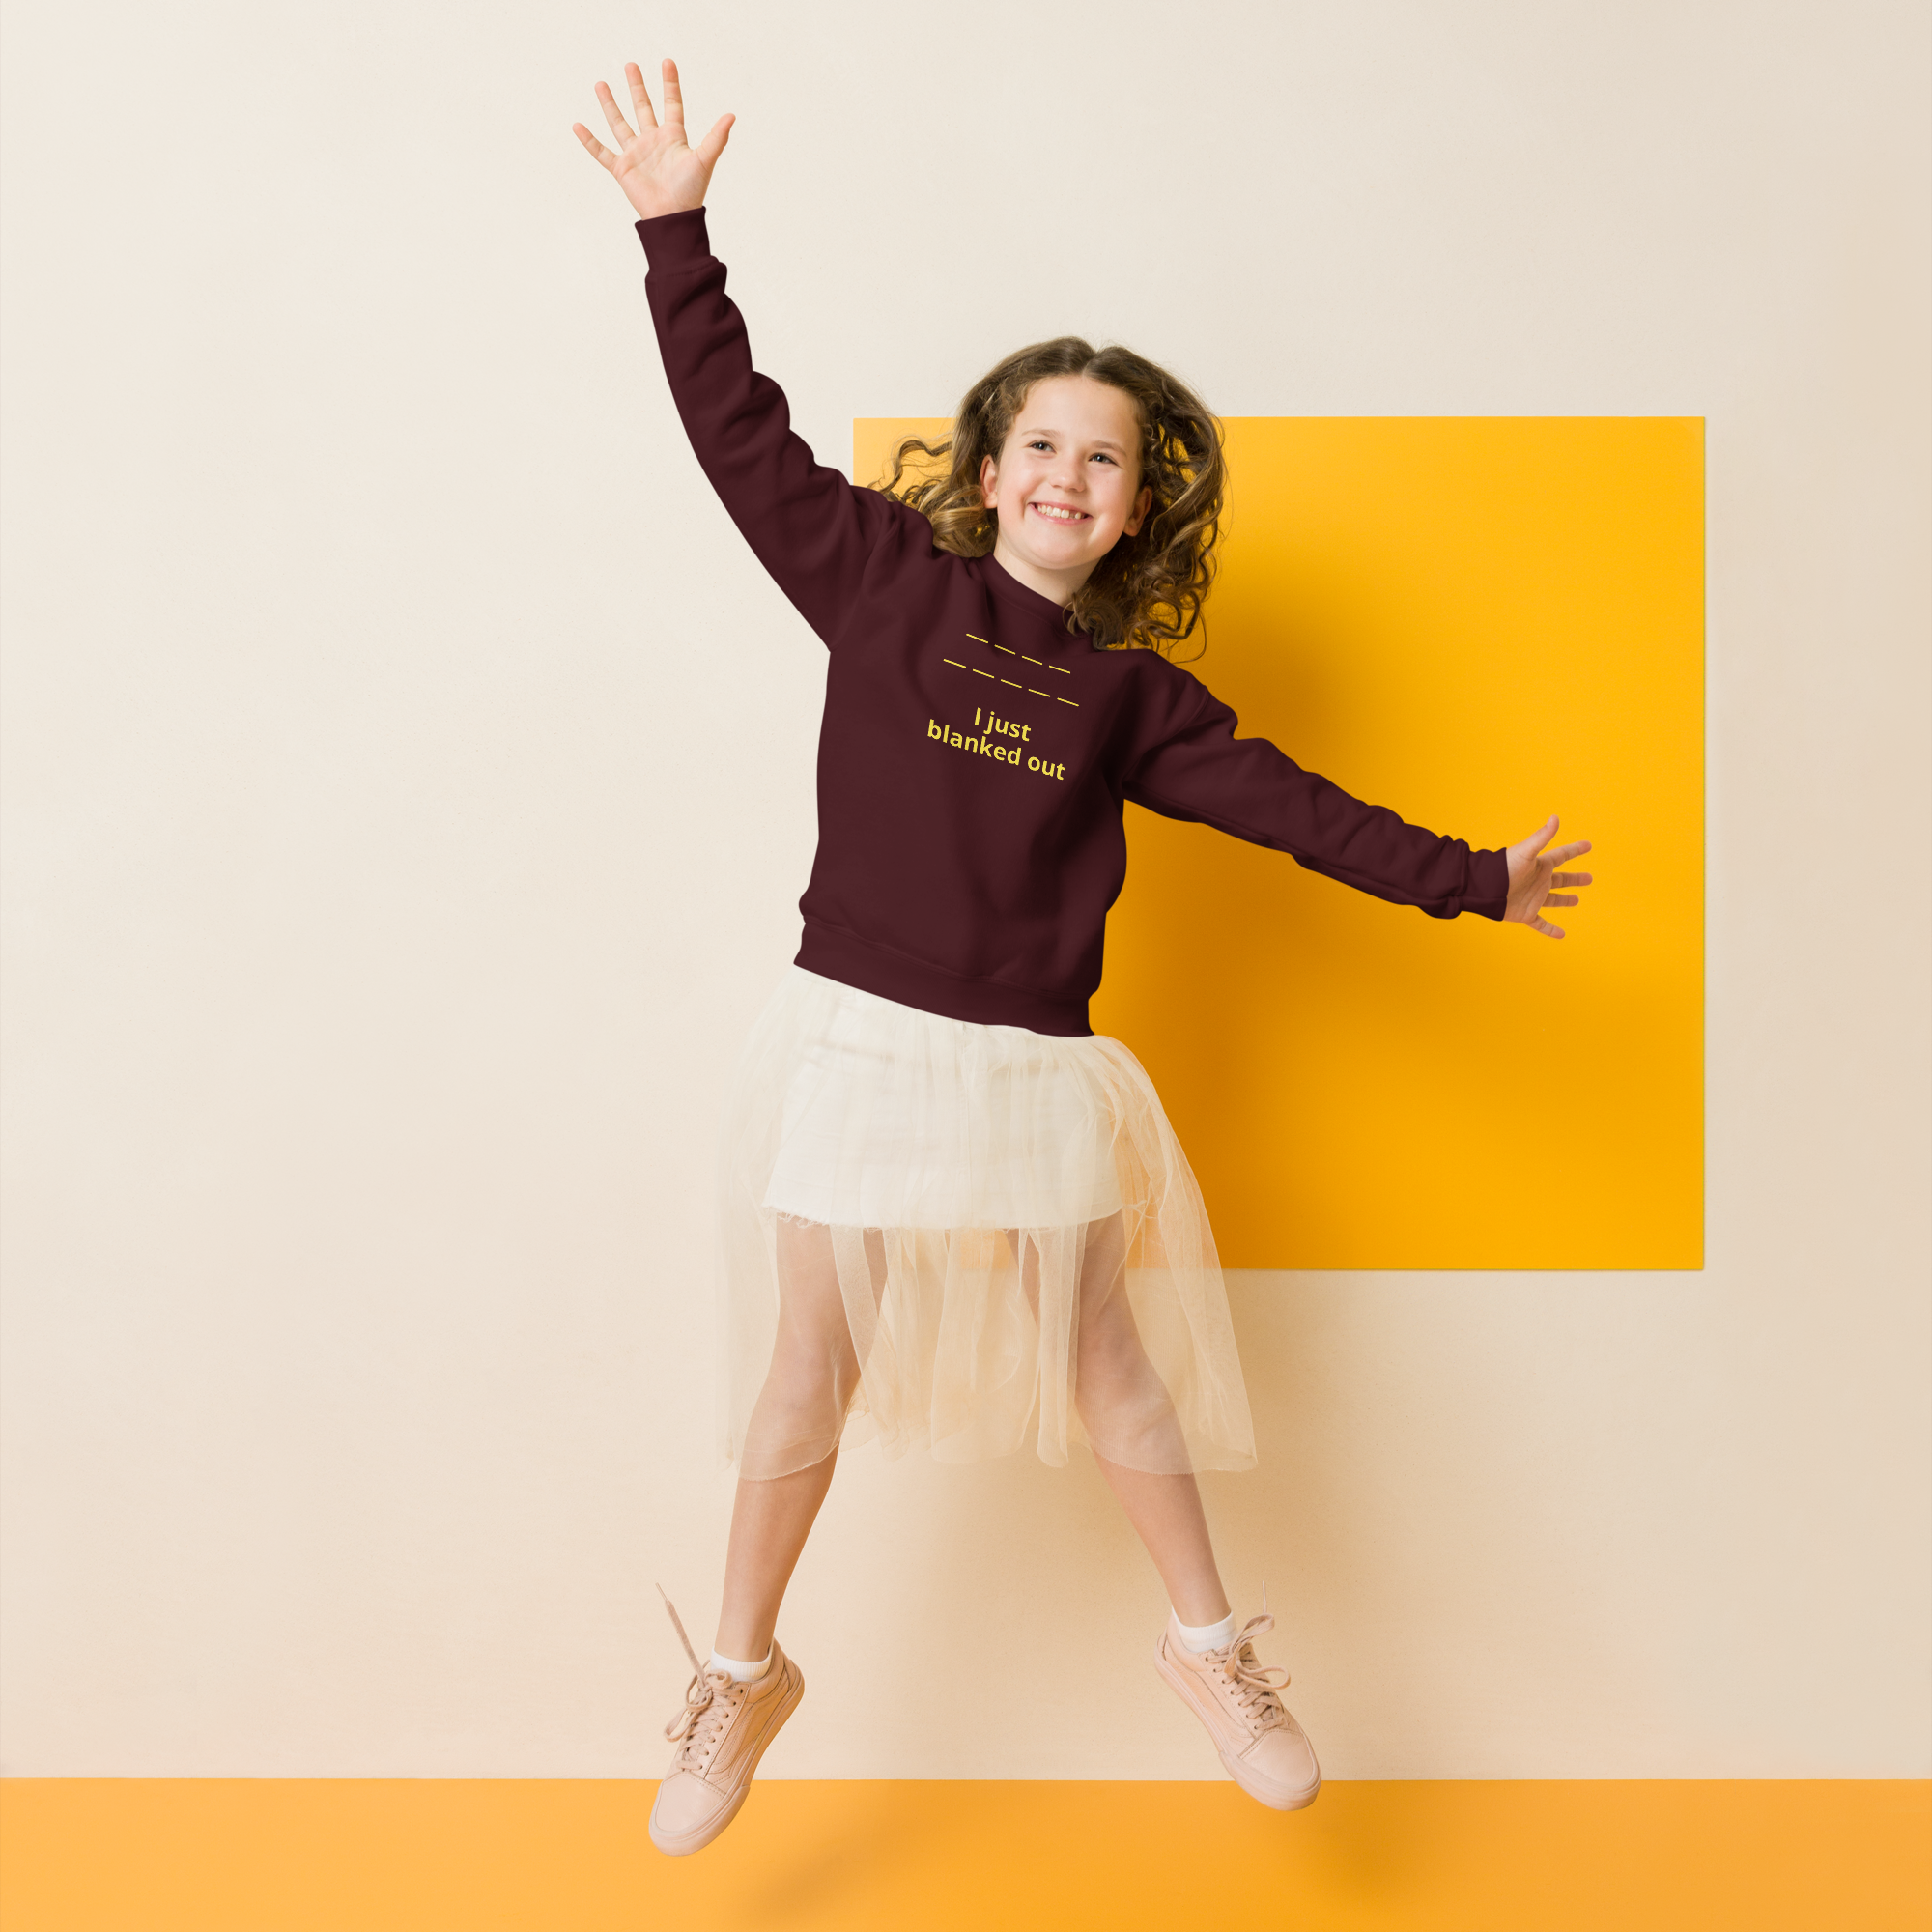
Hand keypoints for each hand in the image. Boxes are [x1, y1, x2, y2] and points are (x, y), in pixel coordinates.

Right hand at [571, 59, 733, 222]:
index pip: (671, 104)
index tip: (667, 62)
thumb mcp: (705, 160)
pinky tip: (577, 125)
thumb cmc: (691, 192)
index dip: (670, 84)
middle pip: (643, 108)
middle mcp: (653, 142)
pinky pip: (602, 152)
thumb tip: (732, 115)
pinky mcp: (622, 169)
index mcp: (673, 137)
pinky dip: (589, 141)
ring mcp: (636, 154)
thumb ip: (716, 137)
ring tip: (601, 84)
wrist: (673, 217)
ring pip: (619, 123)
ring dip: (610, 104)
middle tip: (631, 65)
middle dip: (637, 87)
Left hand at [1504, 814, 1593, 937]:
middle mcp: (1538, 881)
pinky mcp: (1526, 914)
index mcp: (1540, 866)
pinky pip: (1541, 924)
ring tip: (1576, 900)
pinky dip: (1551, 930)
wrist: (1484, 889)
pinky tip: (1562, 935)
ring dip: (1565, 900)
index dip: (1575, 850)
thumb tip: (1556, 817)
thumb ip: (1541, 836)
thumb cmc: (1503, 868)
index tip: (1588, 845)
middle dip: (1575, 879)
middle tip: (1589, 878)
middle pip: (1561, 879)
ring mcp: (1533, 898)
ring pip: (1553, 900)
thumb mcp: (1526, 852)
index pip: (1562, 855)